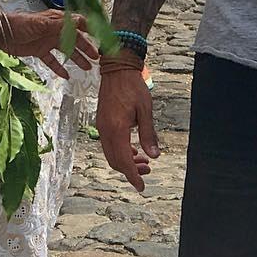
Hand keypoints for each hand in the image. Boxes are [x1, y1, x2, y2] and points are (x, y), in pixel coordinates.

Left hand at [0, 10, 97, 78]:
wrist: (1, 33)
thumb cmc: (21, 24)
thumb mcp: (42, 24)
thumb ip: (61, 25)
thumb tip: (81, 22)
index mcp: (58, 20)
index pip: (78, 23)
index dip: (90, 29)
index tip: (101, 37)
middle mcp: (55, 30)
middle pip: (75, 39)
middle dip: (87, 47)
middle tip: (97, 57)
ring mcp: (47, 41)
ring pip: (66, 51)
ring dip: (77, 58)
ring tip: (88, 67)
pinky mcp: (39, 51)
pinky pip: (52, 60)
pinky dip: (59, 68)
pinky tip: (66, 76)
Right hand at [96, 65, 159, 191]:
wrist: (116, 70)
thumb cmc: (133, 87)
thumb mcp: (145, 110)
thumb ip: (148, 134)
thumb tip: (155, 155)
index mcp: (116, 129)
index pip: (124, 160)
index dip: (133, 176)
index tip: (141, 187)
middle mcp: (106, 130)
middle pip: (115, 161)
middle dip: (130, 170)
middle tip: (147, 171)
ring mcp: (101, 127)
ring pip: (111, 154)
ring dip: (126, 161)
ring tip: (143, 160)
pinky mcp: (102, 123)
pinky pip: (109, 145)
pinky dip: (120, 151)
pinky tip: (133, 149)